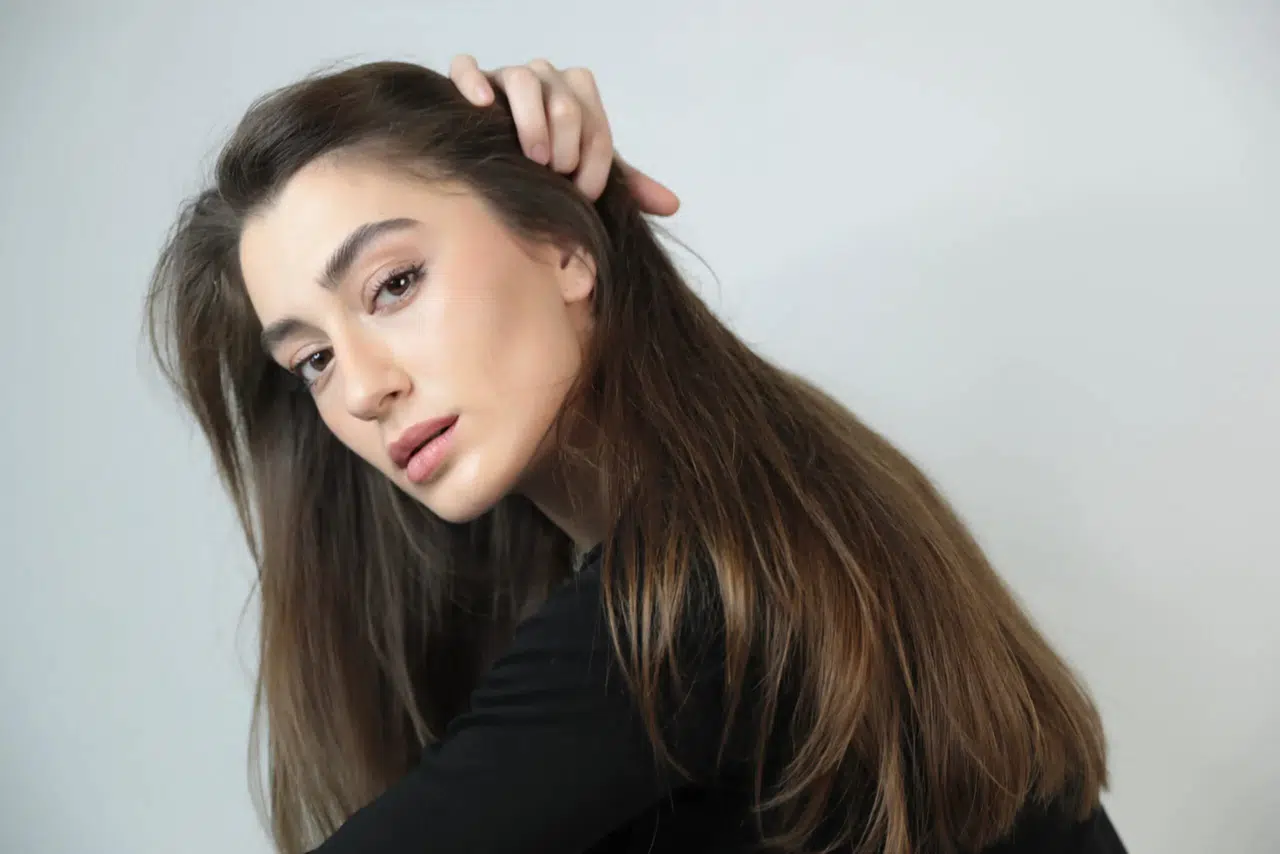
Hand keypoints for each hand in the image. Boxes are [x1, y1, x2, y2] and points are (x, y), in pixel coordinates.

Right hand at [449, 54, 679, 215]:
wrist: (500, 153)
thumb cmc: (550, 163)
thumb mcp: (589, 171)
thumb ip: (627, 185)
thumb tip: (672, 205)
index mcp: (577, 95)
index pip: (595, 121)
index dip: (595, 161)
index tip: (584, 194)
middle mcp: (546, 79)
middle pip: (563, 100)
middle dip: (567, 142)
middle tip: (556, 174)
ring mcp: (508, 76)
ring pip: (522, 80)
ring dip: (532, 122)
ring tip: (534, 158)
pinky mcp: (471, 80)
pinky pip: (467, 67)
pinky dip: (473, 82)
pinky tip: (482, 107)